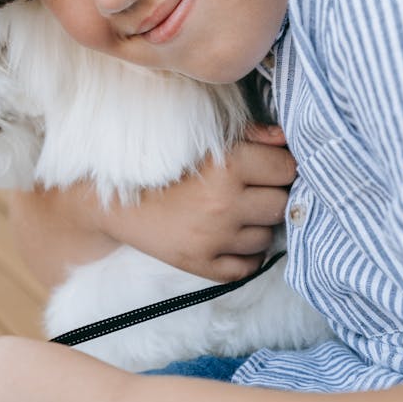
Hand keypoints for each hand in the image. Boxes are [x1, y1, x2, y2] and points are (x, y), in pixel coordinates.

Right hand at [98, 124, 295, 281]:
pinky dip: (245, 252)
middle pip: (282, 203)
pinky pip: (250, 264)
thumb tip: (284, 140)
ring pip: (267, 235)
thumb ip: (249, 135)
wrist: (116, 201)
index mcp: (226, 167)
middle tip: (253, 189)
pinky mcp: (204, 267)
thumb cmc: (165, 166)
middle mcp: (223, 205)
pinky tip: (229, 235)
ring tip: (234, 211)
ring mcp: (214, 241)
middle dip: (272, 193)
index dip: (281, 164)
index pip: (286, 167)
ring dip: (258, 224)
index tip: (269, 165)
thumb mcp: (205, 141)